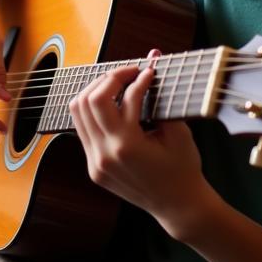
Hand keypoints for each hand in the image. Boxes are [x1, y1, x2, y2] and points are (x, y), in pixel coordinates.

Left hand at [69, 50, 212, 238]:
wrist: (178, 206)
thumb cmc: (183, 168)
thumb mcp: (177, 131)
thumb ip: (161, 93)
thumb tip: (153, 55)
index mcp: (128, 146)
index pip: (123, 98)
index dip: (137, 78)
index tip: (148, 70)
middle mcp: (105, 154)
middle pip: (90, 100)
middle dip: (109, 79)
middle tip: (129, 73)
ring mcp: (95, 163)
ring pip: (78, 113)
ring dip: (95, 92)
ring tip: (117, 85)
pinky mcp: (93, 168)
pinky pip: (82, 131)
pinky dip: (93, 113)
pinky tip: (110, 106)